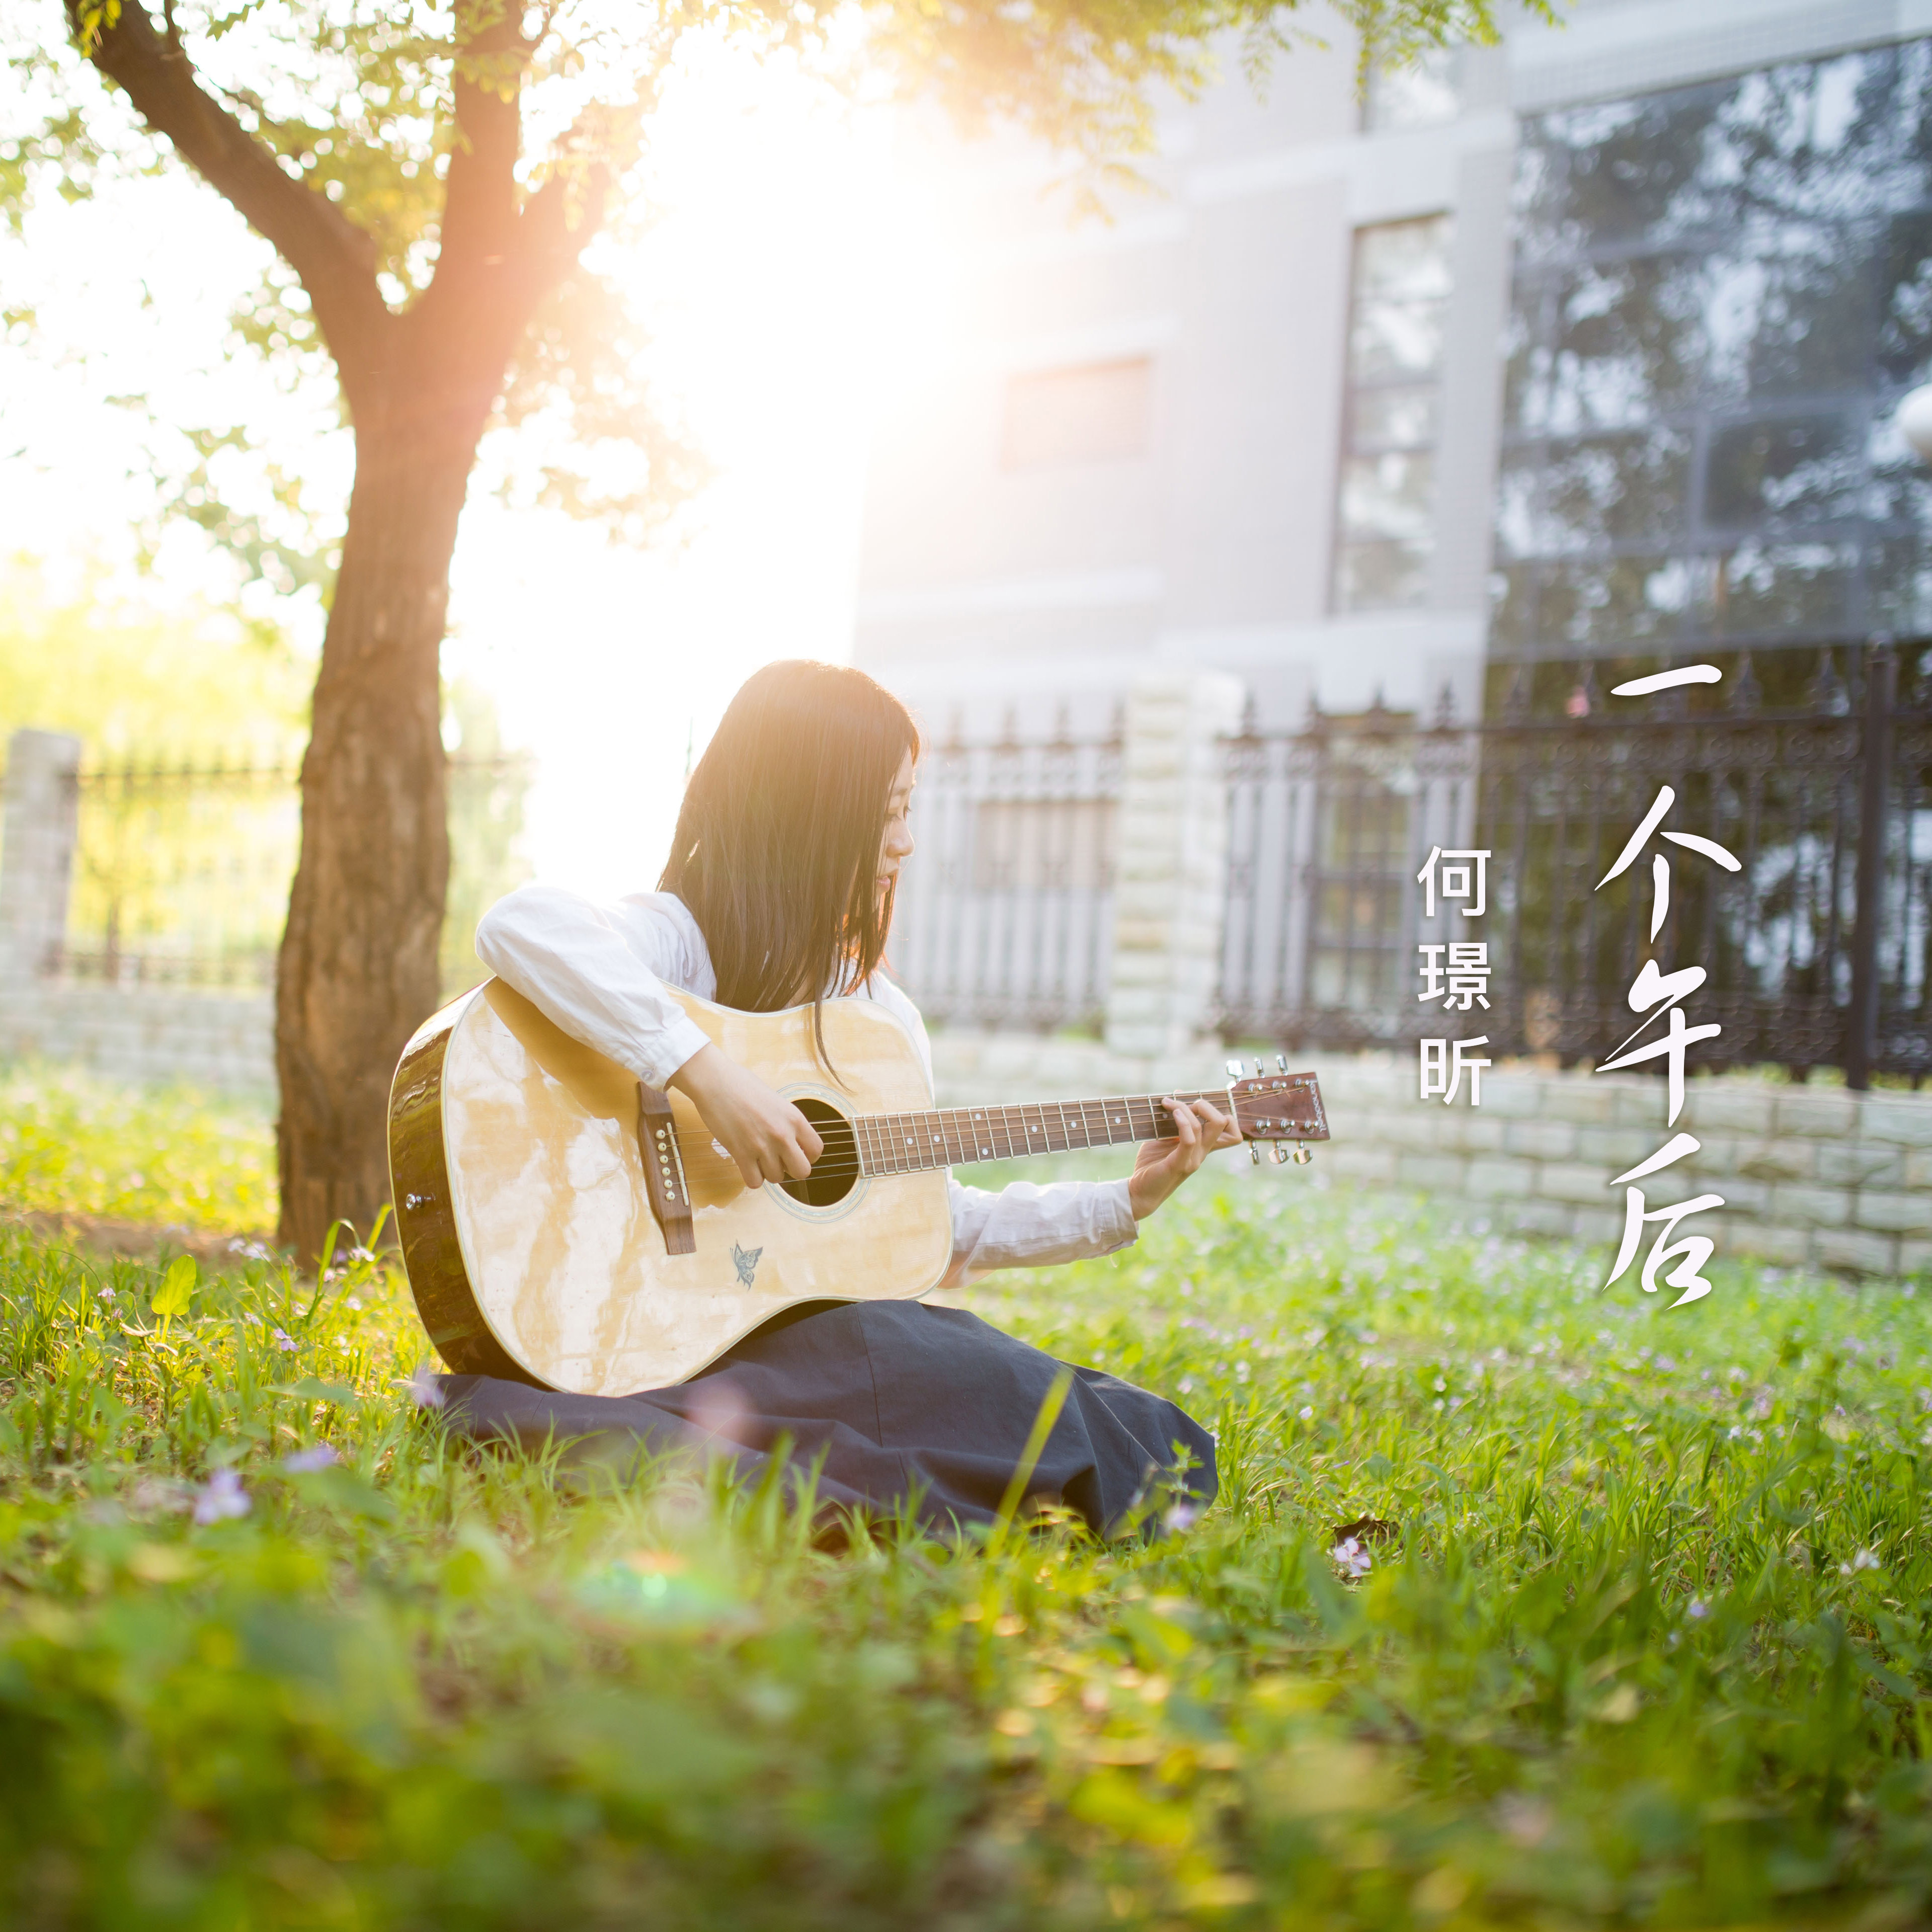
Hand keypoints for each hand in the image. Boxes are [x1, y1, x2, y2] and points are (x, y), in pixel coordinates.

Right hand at [667, 1043, 823, 1188]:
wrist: (716, 1082)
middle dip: (791, 1169)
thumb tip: (793, 1143)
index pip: (816, 1150)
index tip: (796, 1153)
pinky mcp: (741, 1154)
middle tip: (778, 1159)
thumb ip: (788, 1123)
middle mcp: (783, 1134)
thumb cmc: (743, 1086)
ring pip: (776, 1178)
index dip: (807, 1156)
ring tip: (758, 1156)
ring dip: (768, 1171)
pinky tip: (746, 1164)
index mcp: (795, 1118)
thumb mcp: (777, 1102)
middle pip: (802, 1172)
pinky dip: (751, 1177)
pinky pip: (754, 1182)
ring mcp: (762, 1146)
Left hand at [1127, 1097, 1242, 1220]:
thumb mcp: (1164, 1137)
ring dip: (1186, 1107)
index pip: (1232, 1131)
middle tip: (1183, 1103)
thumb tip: (1178, 1093)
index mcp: (1202, 1147)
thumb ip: (1174, 1121)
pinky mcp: (1180, 1164)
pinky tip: (1171, 1113)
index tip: (1195, 1104)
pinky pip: (1189, 1139)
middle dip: (1205, 1104)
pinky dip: (1182, 1121)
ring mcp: (1194, 1159)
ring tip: (1167, 1103)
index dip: (1220, 1112)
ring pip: (1207, 1126)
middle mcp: (1203, 1153)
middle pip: (1224, 1122)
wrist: (1139, 1191)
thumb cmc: (1151, 1164)